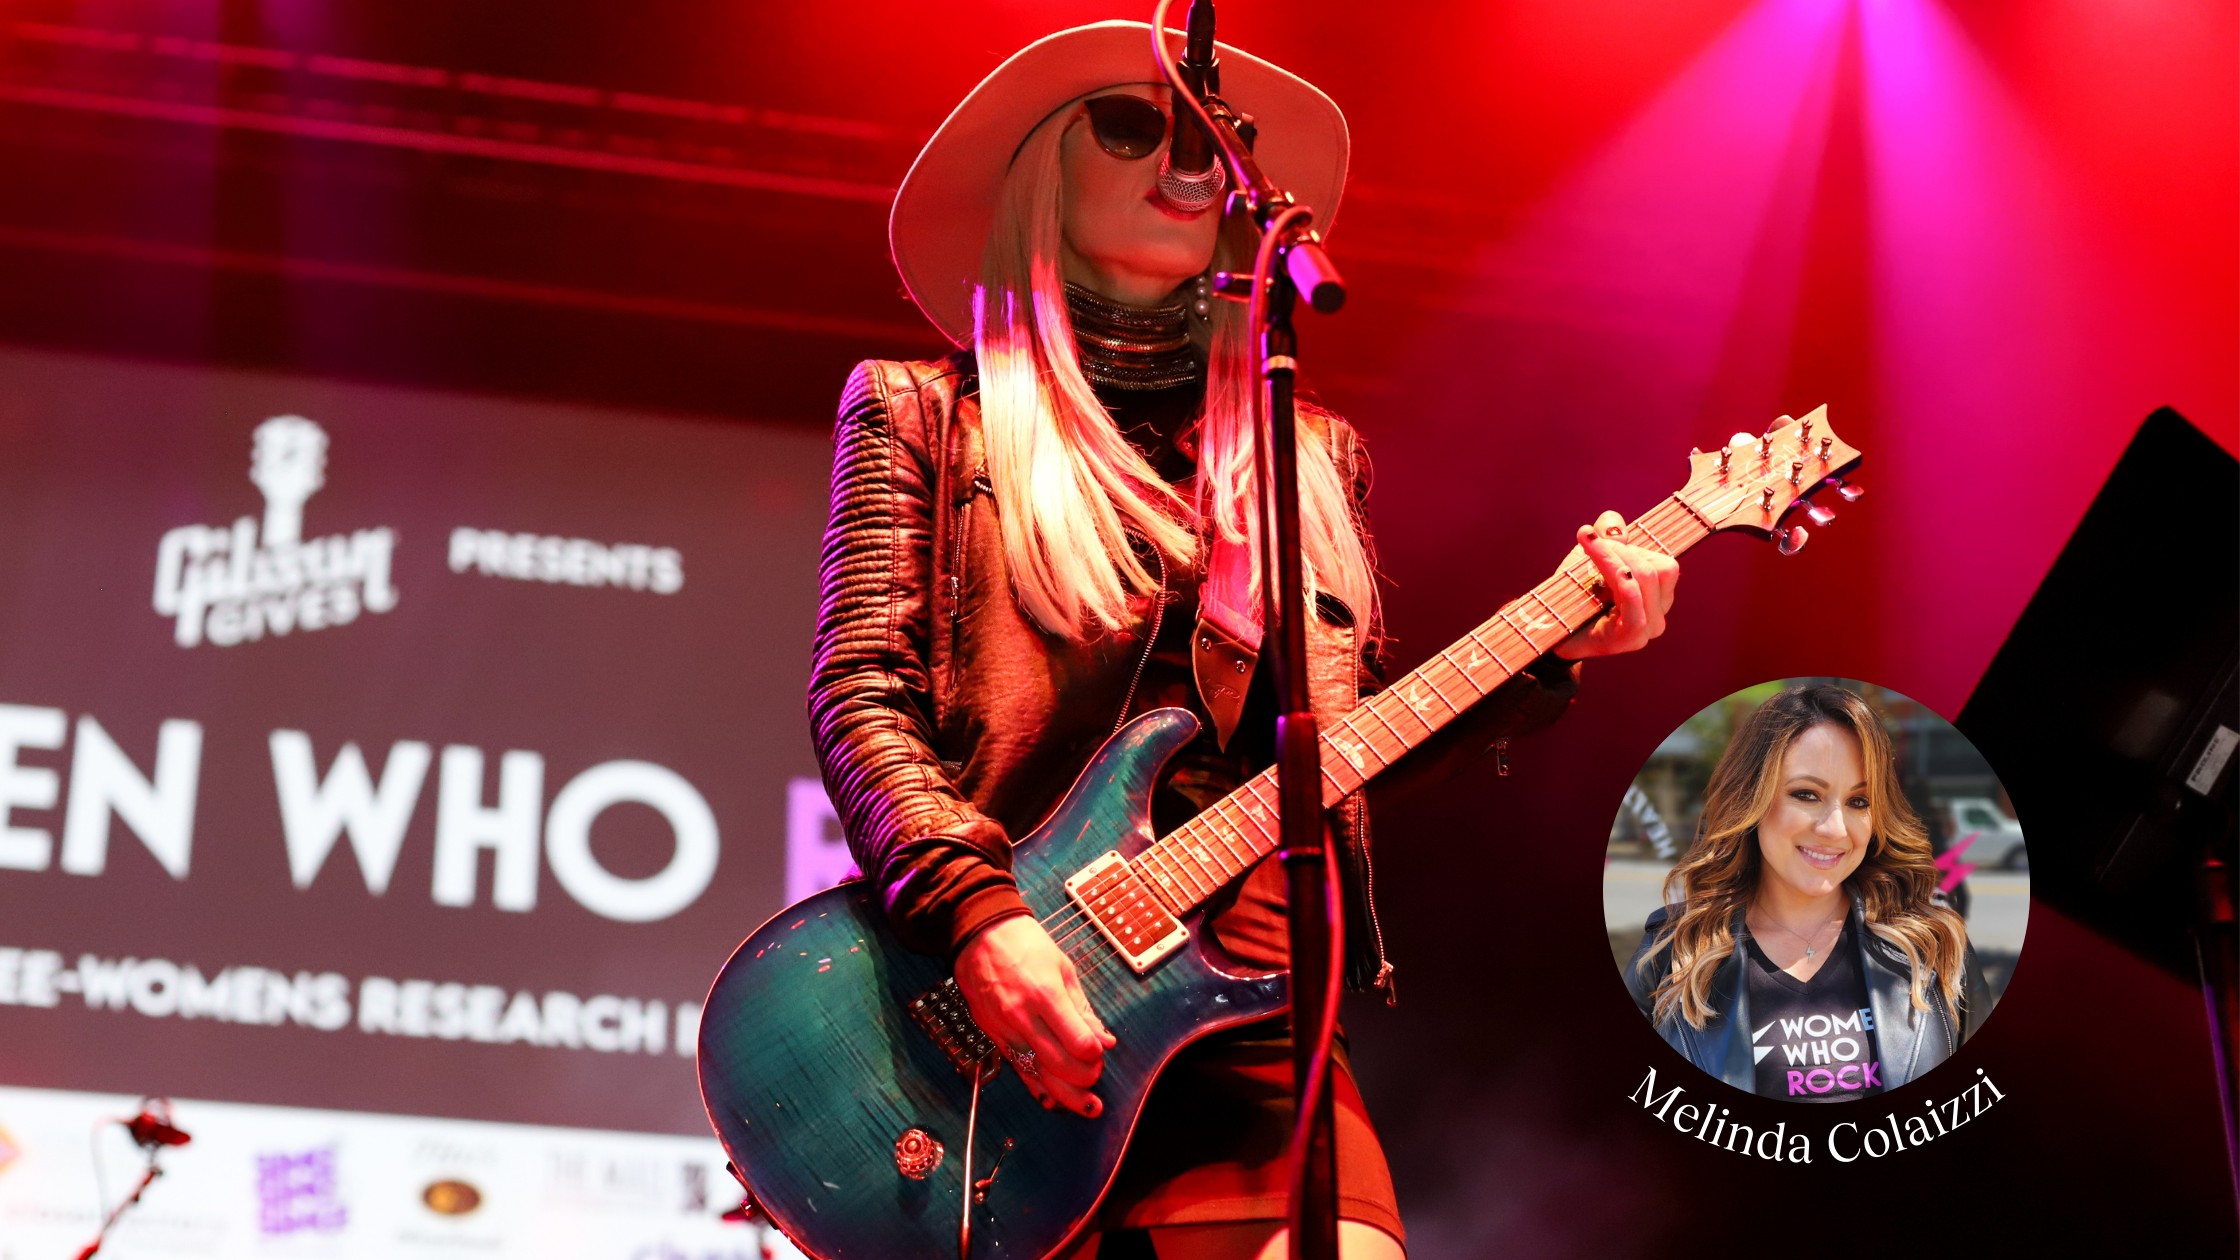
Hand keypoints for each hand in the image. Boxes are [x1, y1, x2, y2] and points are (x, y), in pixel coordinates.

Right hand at [953, 915, 1115, 1115]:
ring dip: (1066, 1095)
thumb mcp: (1062, 968)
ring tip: (1087, 1106)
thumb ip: (1083, 1008)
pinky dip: (1037, 1088)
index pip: (1077, 1041)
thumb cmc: (1024, 944)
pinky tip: (1054, 1101)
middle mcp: (1022, 1016)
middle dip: (1084, 1077)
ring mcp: (1004, 1029)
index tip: (1101, 1050)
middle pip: (1058, 1064)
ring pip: (1037, 1074)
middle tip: (1096, 1074)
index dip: (1094, 1053)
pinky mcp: (993, 1036)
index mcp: (1045, 994)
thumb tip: (1105, 1039)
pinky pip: (1018, 1070)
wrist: (979, 935)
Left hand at [1554, 510, 1679, 659]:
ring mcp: (1648, 629)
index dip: (1634, 546)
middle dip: (1622, 549)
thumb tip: (1613, 521)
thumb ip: (1606, 536)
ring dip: (1614, 557)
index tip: (1594, 536)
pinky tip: (1604, 570)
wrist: (1549, 632)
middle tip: (1589, 544)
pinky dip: (1619, 577)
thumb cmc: (1574, 597)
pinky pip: (1633, 598)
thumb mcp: (1589, 560)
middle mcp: (1659, 615)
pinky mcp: (1631, 637)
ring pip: (1646, 576)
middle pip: (1660, 568)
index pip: (1665, 565)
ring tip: (1588, 551)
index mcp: (1657, 597)